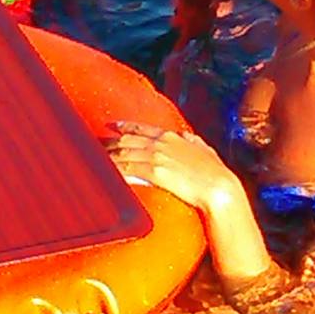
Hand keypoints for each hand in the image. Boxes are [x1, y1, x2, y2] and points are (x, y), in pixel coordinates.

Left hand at [106, 120, 238, 214]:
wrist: (220, 188)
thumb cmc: (216, 173)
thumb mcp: (206, 151)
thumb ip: (194, 143)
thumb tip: (189, 136)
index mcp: (171, 137)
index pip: (142, 128)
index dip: (124, 126)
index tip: (112, 126)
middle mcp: (161, 143)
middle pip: (127, 140)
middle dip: (109, 143)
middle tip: (94, 146)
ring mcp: (157, 157)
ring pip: (124, 154)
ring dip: (108, 156)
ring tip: (94, 160)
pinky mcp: (155, 173)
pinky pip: (128, 169)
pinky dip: (115, 169)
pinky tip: (106, 172)